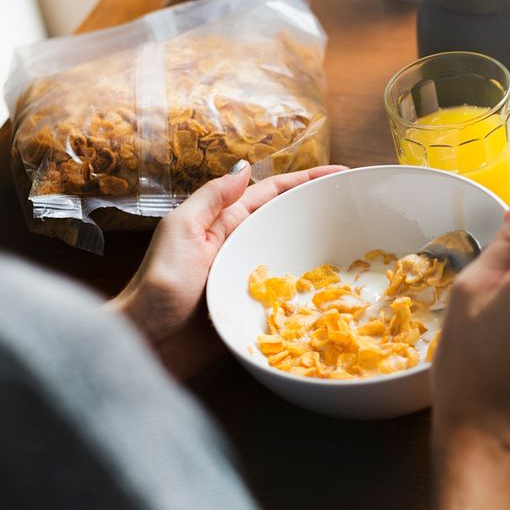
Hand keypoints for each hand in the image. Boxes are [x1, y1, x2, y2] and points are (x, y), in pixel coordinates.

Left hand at [109, 162, 346, 379]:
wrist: (149, 342)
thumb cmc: (159, 285)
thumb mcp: (180, 230)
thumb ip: (211, 199)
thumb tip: (245, 168)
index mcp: (224, 223)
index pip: (272, 192)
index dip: (306, 180)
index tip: (341, 172)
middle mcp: (241, 247)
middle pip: (288, 221)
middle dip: (321, 210)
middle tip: (359, 206)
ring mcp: (250, 279)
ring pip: (293, 257)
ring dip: (323, 250)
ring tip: (360, 243)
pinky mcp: (256, 310)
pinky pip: (289, 294)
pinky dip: (312, 290)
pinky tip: (336, 289)